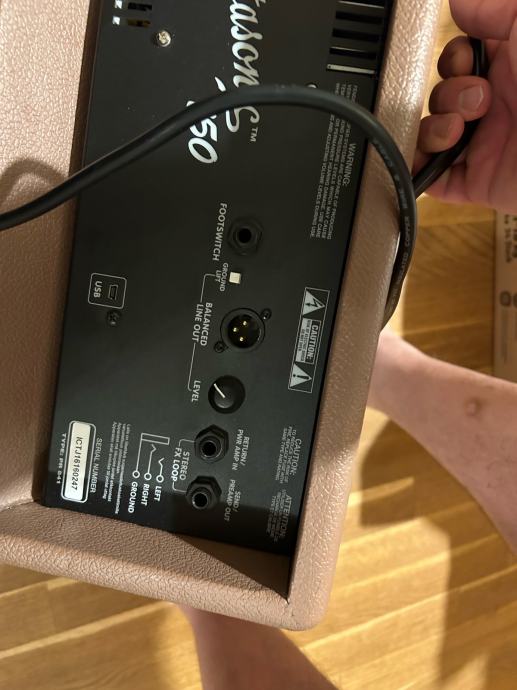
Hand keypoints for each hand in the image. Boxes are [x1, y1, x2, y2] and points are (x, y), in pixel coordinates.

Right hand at [415, 0, 516, 212]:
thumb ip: (495, 9)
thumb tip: (459, 3)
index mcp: (512, 71)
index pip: (463, 62)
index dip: (452, 60)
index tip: (463, 63)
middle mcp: (498, 108)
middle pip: (444, 98)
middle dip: (447, 95)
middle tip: (476, 101)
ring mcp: (487, 146)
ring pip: (434, 137)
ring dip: (433, 129)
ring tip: (456, 131)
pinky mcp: (478, 182)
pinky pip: (435, 180)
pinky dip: (421, 171)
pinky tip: (429, 158)